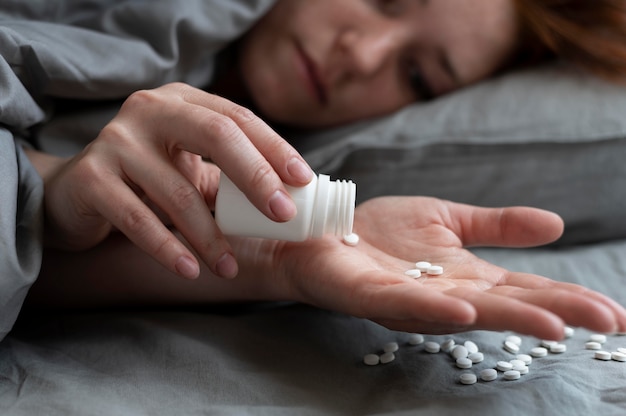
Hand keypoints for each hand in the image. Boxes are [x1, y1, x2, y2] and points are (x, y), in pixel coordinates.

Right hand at [42, 83, 312, 278]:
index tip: (304, 181)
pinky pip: (138, 219)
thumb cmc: (148, 180)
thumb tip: (294, 201)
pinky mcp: (91, 177)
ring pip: (178, 191)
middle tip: (283, 215)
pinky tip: (190, 271)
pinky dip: (168, 248)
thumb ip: (231, 175)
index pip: (238, 118)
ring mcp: (116, 141)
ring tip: (229, 268)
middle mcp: (149, 110)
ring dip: (211, 236)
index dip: (275, 148)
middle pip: (216, 135)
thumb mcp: (190, 166)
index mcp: (182, 101)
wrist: (74, 193)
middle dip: (256, 177)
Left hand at [262, 197, 625, 338]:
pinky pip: (408, 302)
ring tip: (556, 324)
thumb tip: (556, 225)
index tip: (616, 314)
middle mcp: (445, 293)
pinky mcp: (373, 293)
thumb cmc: (382, 231)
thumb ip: (496, 226)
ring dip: (510, 317)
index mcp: (466, 276)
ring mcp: (411, 297)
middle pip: (507, 305)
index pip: (526, 289)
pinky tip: (468, 309)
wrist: (325, 229)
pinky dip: (438, 306)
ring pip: (466, 309)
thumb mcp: (448, 219)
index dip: (569, 299)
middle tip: (608, 321)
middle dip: (558, 313)